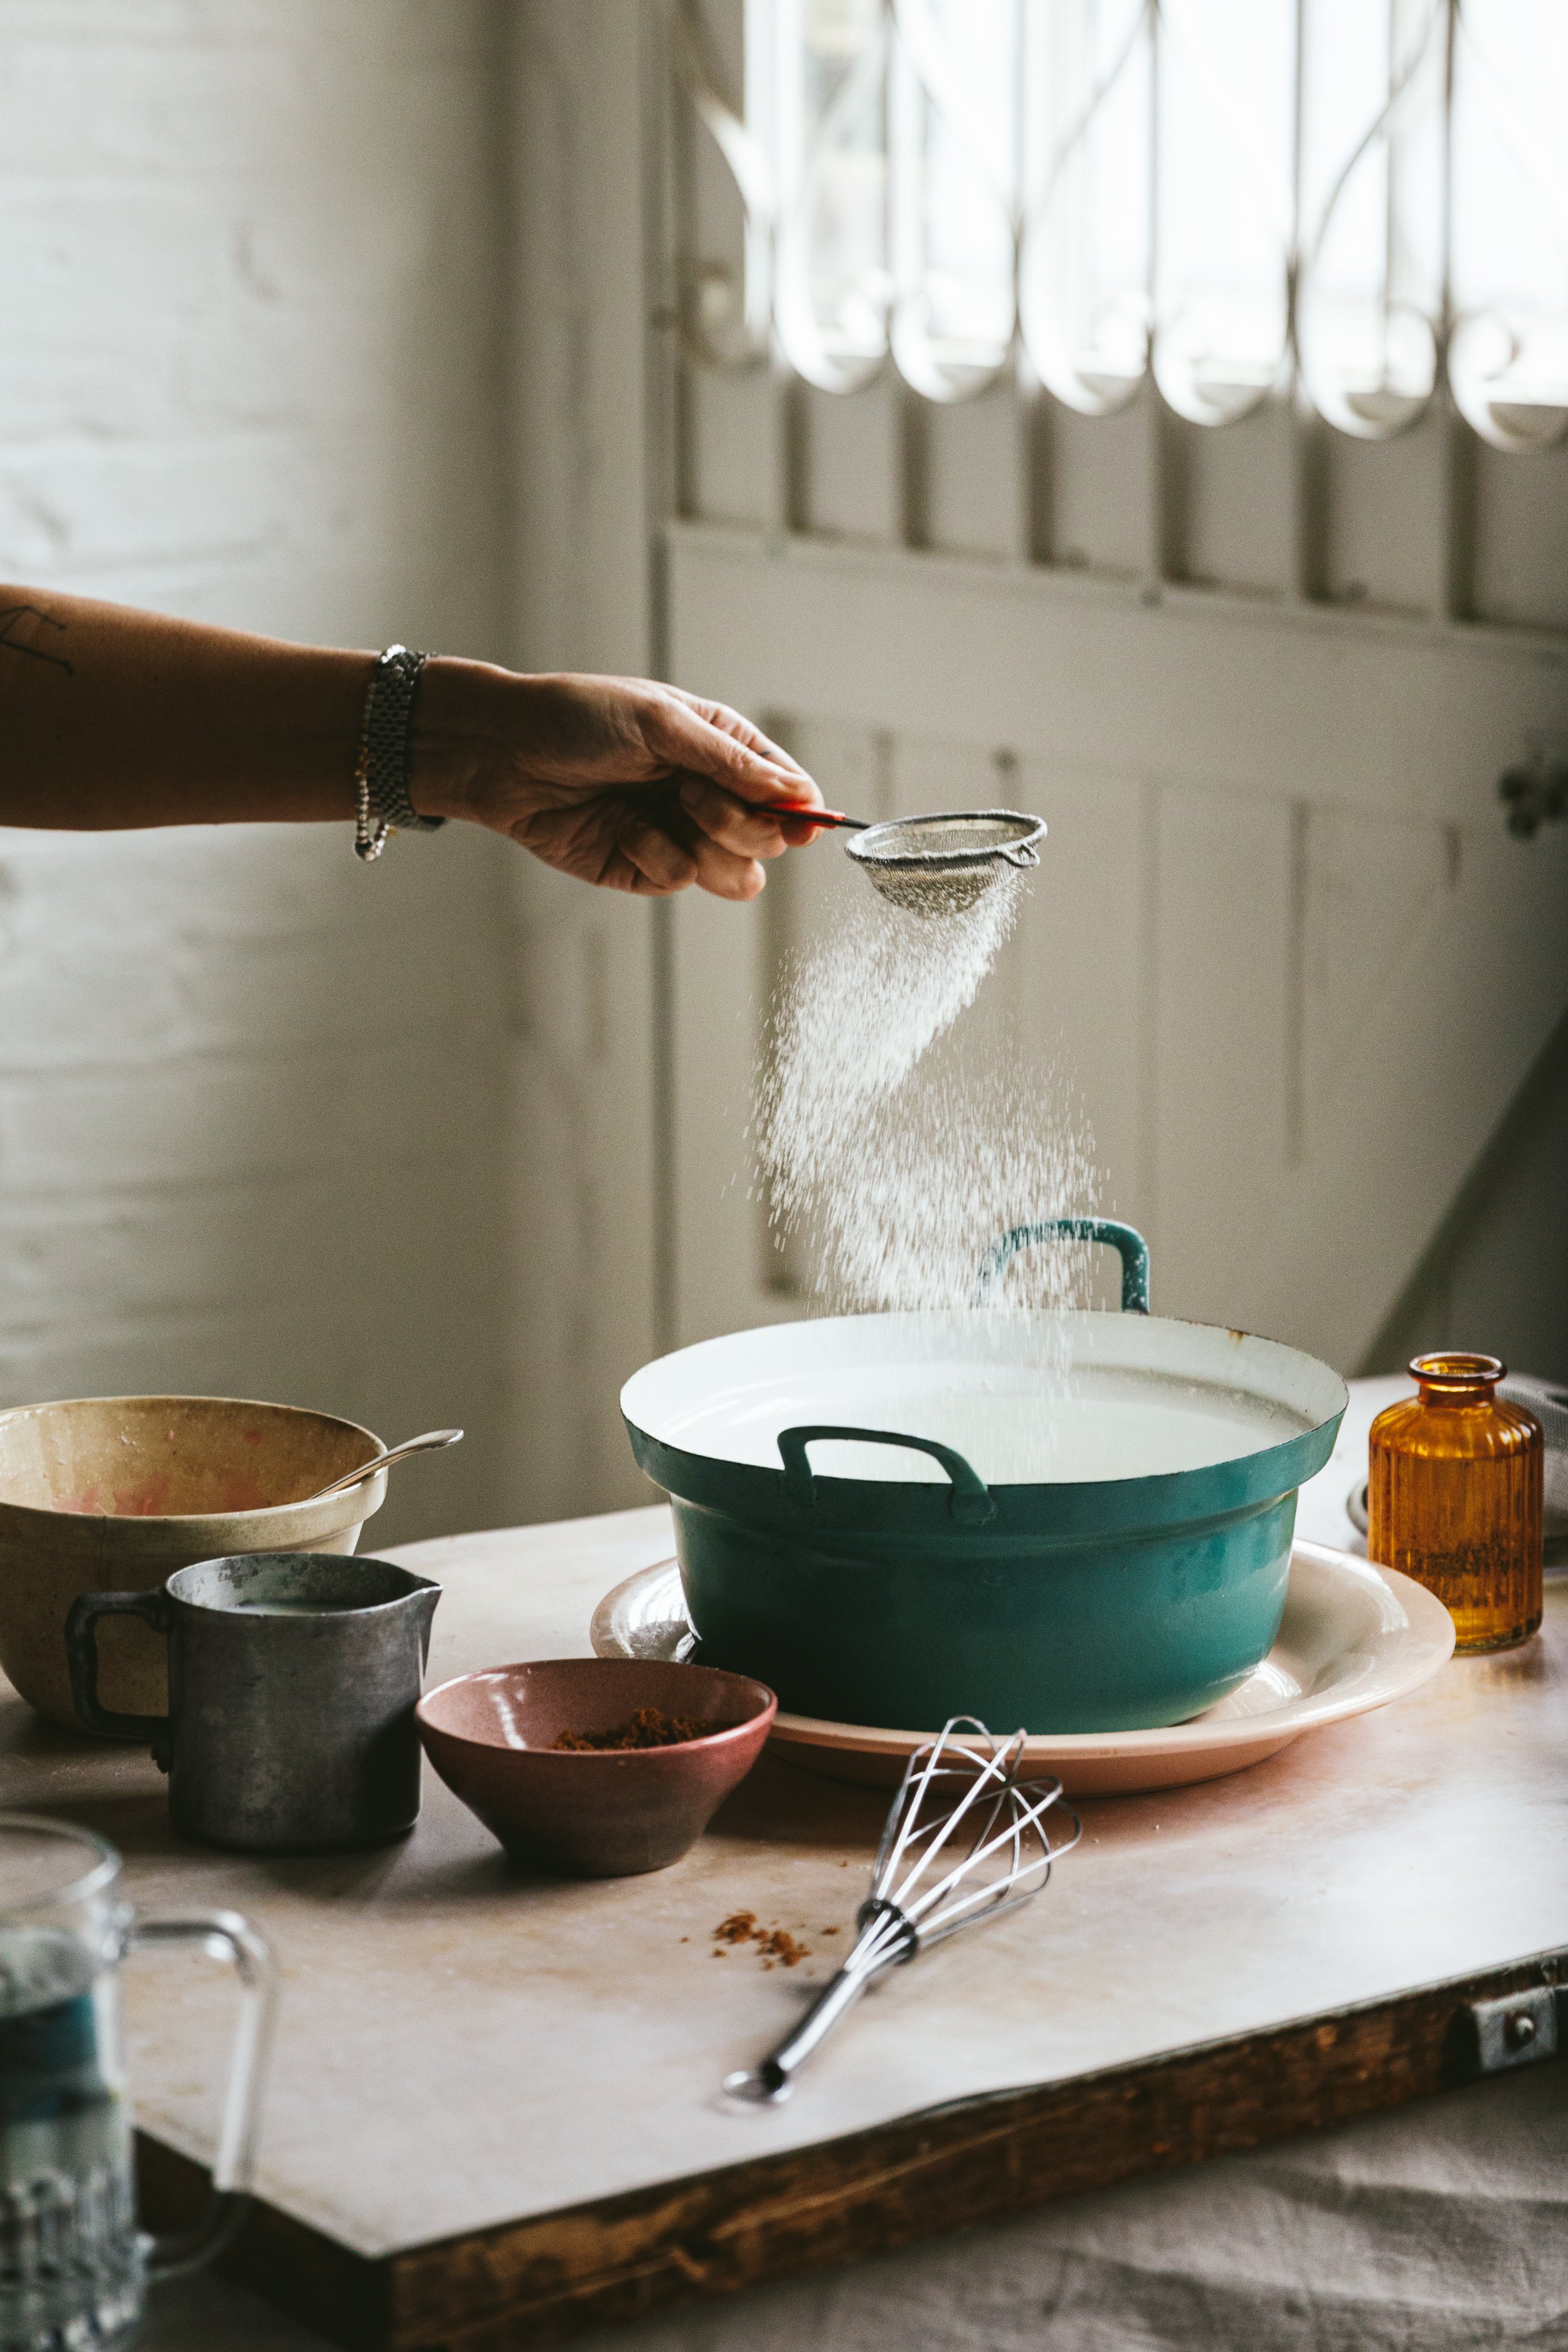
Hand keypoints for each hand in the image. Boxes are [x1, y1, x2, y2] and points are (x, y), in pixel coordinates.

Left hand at [414, 665, 824, 898]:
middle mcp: (707, 795)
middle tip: (691, 795)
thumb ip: (731, 762)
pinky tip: (622, 829)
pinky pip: (679, 881)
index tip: (799, 820)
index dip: (800, 811)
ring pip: (736, 876)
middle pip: (769, 841)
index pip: (787, 790)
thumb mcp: (661, 722)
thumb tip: (797, 794)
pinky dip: (655, 857)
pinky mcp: (643, 869)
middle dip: (741, 824)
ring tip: (666, 811)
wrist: (504, 752)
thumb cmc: (577, 717)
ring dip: (707, 846)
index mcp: (721, 749)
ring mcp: (678, 835)